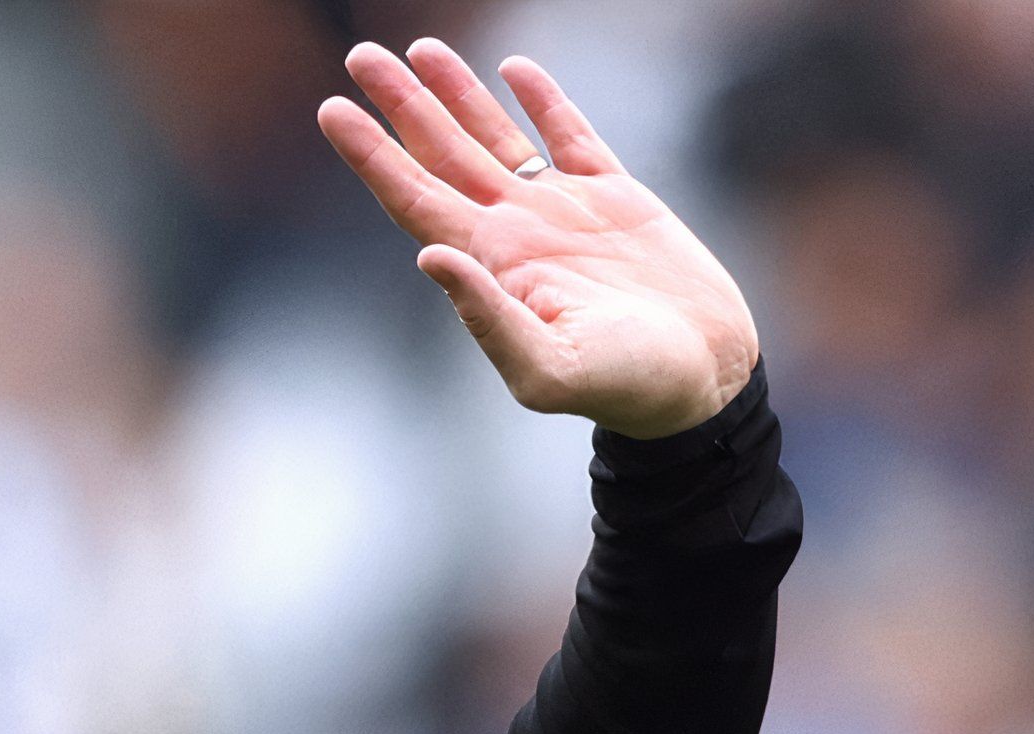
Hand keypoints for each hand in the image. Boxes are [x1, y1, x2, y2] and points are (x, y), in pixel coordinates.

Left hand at [317, 40, 758, 438]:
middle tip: (361, 56)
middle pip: (439, 153)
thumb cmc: (624, 387)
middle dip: (400, 105)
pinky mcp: (614, 197)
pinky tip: (514, 69)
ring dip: (456, 93)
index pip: (411, 197)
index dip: (371, 154)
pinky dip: (543, 99)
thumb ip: (486, 318)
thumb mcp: (547, 367)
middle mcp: (512, 230)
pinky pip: (569, 135)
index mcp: (488, 264)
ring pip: (494, 135)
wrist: (702, 380)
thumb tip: (429, 255)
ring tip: (421, 48)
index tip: (331, 110)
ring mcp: (560, 210)